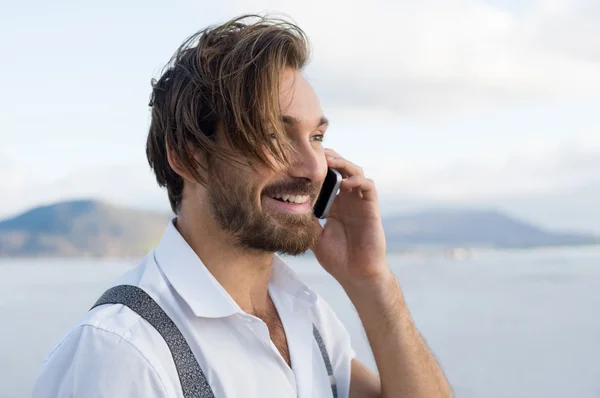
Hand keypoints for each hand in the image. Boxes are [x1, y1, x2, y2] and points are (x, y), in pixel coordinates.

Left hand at [311, 149, 389, 288]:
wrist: (356, 275)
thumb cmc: (337, 258)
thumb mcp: (314, 236)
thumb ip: (306, 220)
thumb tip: (286, 208)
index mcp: (334, 204)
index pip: (327, 178)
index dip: (317, 167)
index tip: (301, 160)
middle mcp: (348, 200)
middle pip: (341, 169)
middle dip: (329, 158)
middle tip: (314, 152)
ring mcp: (360, 203)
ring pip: (356, 172)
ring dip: (343, 164)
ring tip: (329, 161)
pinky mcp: (372, 209)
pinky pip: (368, 187)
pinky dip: (358, 181)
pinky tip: (344, 183)